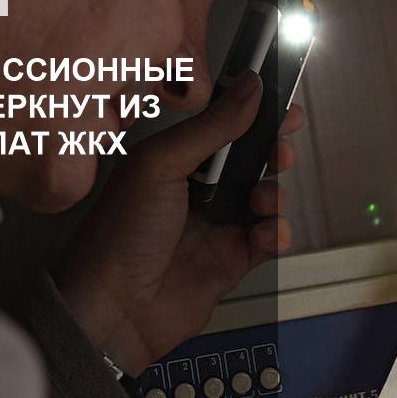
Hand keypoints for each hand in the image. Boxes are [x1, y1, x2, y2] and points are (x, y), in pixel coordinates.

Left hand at [53, 71, 304, 374]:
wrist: (114, 310)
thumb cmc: (119, 236)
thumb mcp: (161, 165)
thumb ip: (211, 126)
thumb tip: (249, 86)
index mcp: (176, 157)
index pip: (225, 123)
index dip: (255, 112)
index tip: (282, 103)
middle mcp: (198, 187)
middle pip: (253, 157)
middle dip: (274, 150)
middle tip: (280, 150)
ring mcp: (217, 223)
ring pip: (268, 194)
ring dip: (274, 193)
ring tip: (259, 202)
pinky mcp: (234, 257)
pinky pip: (271, 236)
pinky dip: (275, 232)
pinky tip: (262, 234)